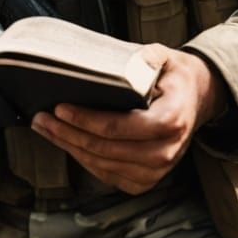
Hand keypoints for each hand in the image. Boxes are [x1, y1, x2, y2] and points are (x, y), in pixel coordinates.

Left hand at [29, 46, 226, 194]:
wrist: (195, 99)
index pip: (120, 127)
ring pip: (103, 165)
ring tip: (46, 129)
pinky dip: (84, 161)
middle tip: (42, 118)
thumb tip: (123, 60)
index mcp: (172, 120)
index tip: (60, 108)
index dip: (86, 121)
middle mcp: (167, 151)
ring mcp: (157, 170)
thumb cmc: (173, 77)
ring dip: (70, 148)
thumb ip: (146, 58)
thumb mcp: (164, 57)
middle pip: (106, 150)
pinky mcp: (146, 180)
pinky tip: (66, 144)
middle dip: (68, 134)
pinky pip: (108, 175)